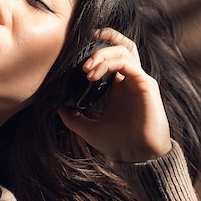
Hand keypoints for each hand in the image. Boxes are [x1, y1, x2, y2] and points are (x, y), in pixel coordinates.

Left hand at [56, 28, 172, 163]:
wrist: (137, 158)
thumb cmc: (118, 144)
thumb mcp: (87, 128)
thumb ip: (72, 117)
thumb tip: (55, 105)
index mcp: (118, 88)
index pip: (112, 58)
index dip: (97, 49)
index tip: (77, 50)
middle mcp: (130, 80)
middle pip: (122, 46)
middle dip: (101, 43)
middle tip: (82, 54)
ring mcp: (139, 80)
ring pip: (123, 50)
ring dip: (101, 54)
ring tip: (86, 68)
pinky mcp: (145, 84)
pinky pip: (127, 62)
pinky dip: (108, 62)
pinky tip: (93, 73)